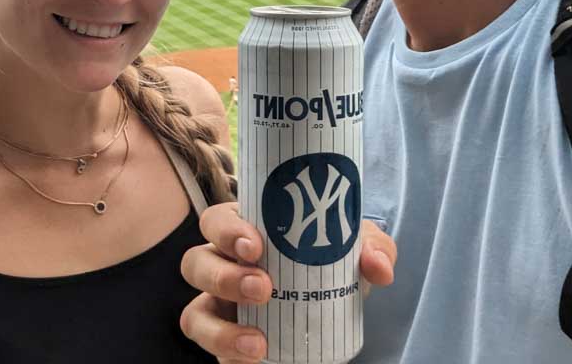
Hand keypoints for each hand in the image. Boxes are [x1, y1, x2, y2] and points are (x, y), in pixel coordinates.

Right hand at [180, 203, 394, 362]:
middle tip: (263, 288)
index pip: (216, 221)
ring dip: (219, 330)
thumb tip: (377, 267)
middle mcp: (223, 266)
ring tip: (257, 342)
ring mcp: (219, 306)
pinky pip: (210, 350)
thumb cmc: (333, 262)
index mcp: (245, 231)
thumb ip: (374, 249)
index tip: (256, 246)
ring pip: (194, 314)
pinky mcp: (226, 339)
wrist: (337, 309)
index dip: (226, 231)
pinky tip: (255, 359)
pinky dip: (227, 355)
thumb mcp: (356, 249)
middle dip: (223, 276)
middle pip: (194, 263)